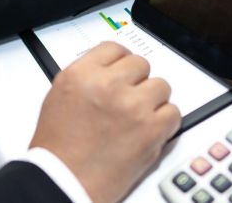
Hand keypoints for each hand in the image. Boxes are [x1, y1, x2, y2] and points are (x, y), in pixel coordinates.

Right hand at [29, 42, 179, 202]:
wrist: (63, 182)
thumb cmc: (58, 149)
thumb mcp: (59, 97)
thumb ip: (86, 77)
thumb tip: (109, 70)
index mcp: (82, 74)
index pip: (114, 49)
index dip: (121, 61)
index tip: (124, 71)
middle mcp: (108, 85)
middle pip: (140, 64)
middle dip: (137, 81)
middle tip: (129, 98)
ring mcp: (132, 106)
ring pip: (161, 86)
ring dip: (152, 100)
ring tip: (138, 117)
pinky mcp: (151, 130)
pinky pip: (173, 112)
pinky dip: (165, 122)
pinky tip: (149, 130)